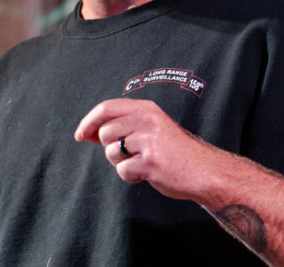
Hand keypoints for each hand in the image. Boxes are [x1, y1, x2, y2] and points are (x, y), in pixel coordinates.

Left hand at [73, 98, 215, 200]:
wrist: (204, 171)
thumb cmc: (173, 152)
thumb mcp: (150, 129)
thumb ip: (121, 127)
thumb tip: (85, 132)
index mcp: (146, 109)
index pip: (106, 108)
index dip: (89, 121)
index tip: (80, 135)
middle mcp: (147, 120)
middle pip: (105, 133)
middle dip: (111, 148)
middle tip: (131, 154)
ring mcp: (149, 140)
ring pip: (111, 153)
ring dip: (121, 163)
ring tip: (142, 163)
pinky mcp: (150, 161)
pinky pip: (123, 171)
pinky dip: (131, 177)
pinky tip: (146, 174)